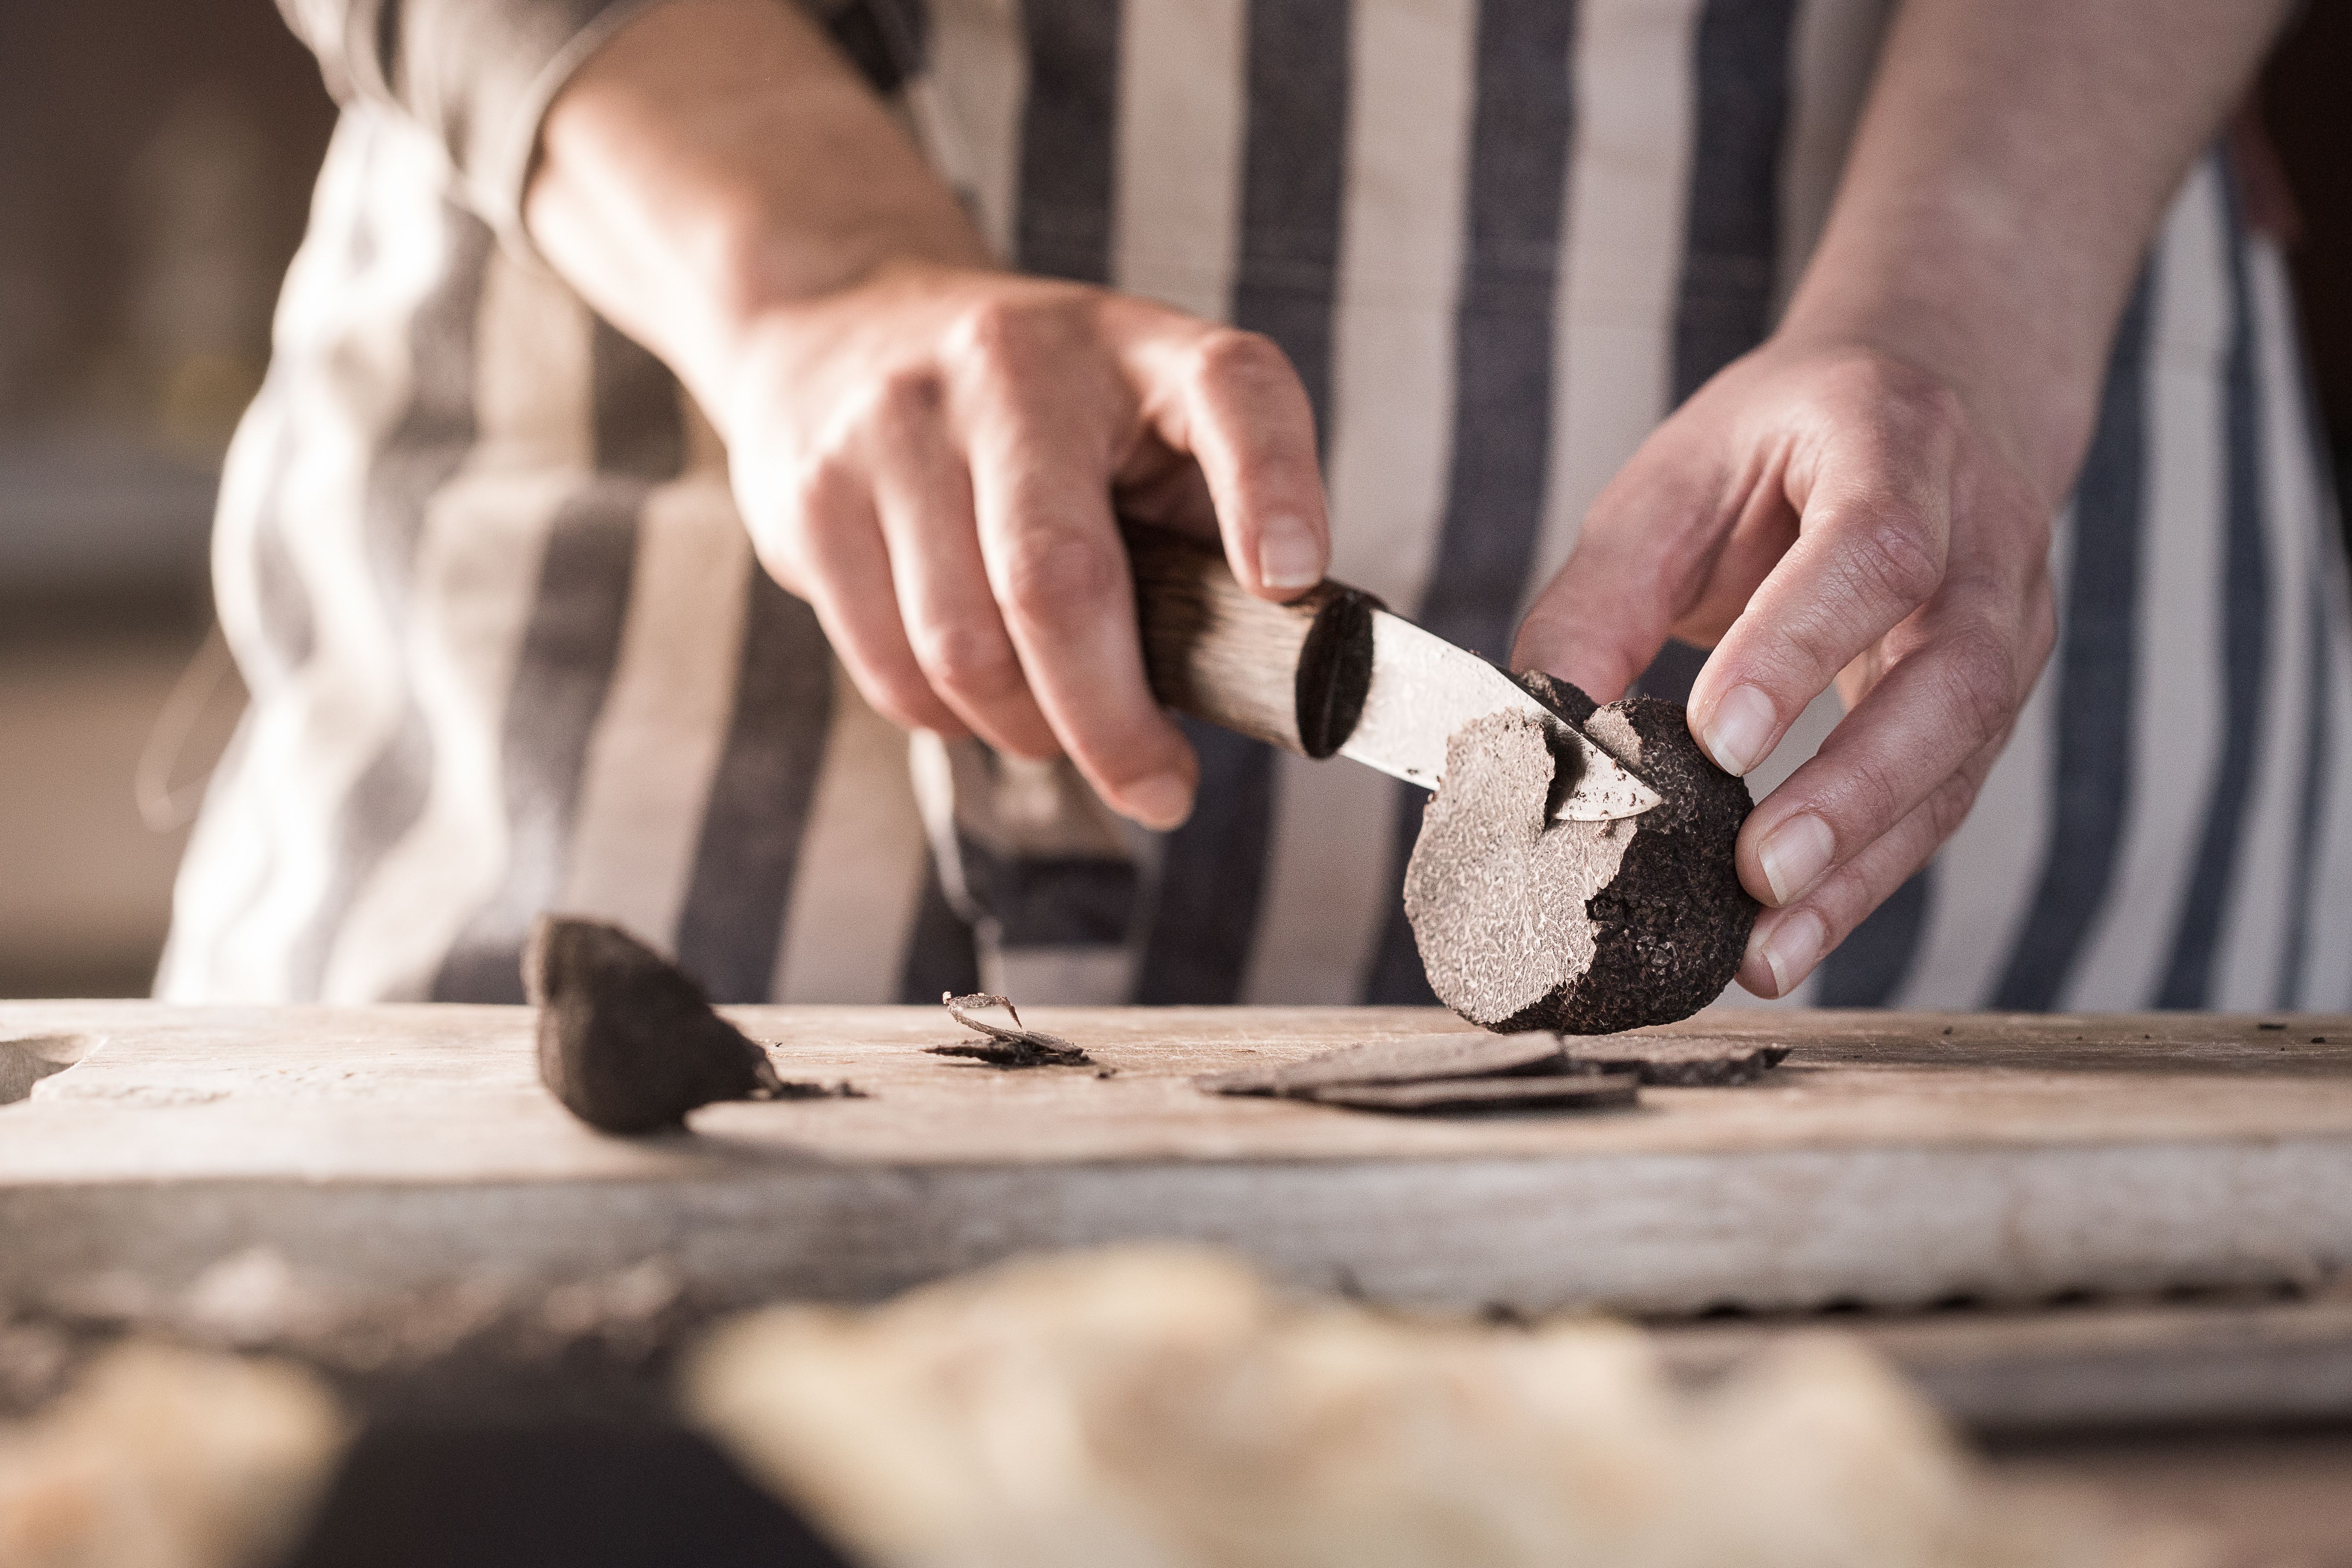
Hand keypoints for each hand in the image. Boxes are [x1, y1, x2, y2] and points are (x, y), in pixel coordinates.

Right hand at [526, 0, 1327, 831]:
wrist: (837, 322)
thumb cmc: (1033, 413)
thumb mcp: (1140, 421)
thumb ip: (1202, 526)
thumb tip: (1254, 684)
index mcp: (1136, 346)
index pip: (1230, 392)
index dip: (1271, 486)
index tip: (1290, 582)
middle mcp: (1014, 367)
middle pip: (1058, 582)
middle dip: (1114, 723)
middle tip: (1158, 789)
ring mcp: (898, 426)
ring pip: (965, 651)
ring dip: (1028, 732)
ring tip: (1058, 734)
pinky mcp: (814, 496)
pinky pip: (892, 670)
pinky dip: (950, 719)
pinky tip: (976, 701)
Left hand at [1513, 341, 2055, 996]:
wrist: (1934, 389)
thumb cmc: (1785, 444)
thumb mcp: (1675, 479)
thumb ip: (1602, 597)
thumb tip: (1538, 726)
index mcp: (1896, 443)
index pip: (1873, 552)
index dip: (1801, 649)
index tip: (1720, 741)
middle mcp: (1981, 537)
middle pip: (1952, 676)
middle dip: (1854, 788)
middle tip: (1758, 871)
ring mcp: (2008, 622)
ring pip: (1961, 757)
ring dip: (1864, 864)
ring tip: (1771, 946)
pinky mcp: (1995, 699)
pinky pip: (1945, 799)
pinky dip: (1868, 877)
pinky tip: (1793, 936)